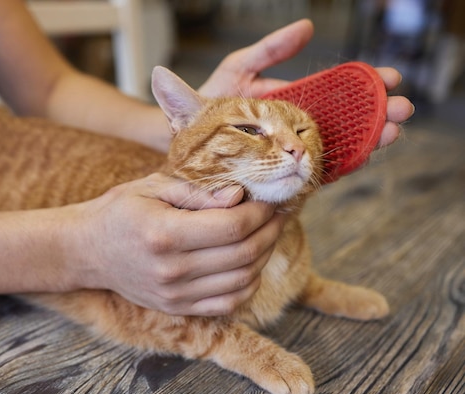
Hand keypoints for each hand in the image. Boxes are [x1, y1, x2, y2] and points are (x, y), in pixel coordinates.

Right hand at [75, 173, 284, 315]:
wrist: (87, 251)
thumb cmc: (119, 211)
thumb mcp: (152, 187)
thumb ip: (198, 192)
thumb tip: (240, 196)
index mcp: (164, 233)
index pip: (232, 226)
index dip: (260, 212)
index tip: (269, 198)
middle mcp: (172, 270)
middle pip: (243, 254)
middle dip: (270, 230)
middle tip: (277, 213)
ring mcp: (175, 294)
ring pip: (243, 280)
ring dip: (265, 256)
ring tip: (268, 233)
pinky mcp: (177, 308)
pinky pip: (229, 303)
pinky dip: (249, 283)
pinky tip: (251, 262)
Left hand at [198, 19, 414, 148]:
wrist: (185, 134)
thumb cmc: (210, 100)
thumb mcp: (241, 67)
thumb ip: (271, 50)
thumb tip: (308, 27)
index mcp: (293, 100)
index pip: (337, 93)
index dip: (364, 86)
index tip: (390, 79)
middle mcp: (298, 125)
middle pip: (346, 119)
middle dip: (377, 113)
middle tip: (403, 108)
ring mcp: (293, 149)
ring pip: (339, 144)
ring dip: (368, 138)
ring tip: (392, 132)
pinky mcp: (283, 171)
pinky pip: (316, 169)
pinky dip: (341, 163)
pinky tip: (363, 156)